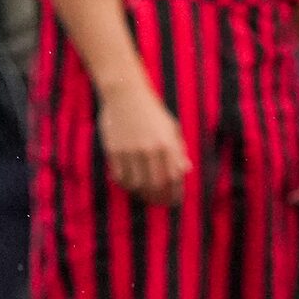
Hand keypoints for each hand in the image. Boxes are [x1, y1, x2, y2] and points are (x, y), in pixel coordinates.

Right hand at [98, 83, 190, 204]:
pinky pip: (120, 175)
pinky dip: (125, 184)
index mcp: (167, 144)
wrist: (125, 95)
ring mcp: (130, 151)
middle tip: (159, 203)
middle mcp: (149, 150)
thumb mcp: (171, 128)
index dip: (175, 193)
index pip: (173, 178)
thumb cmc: (151, 111)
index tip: (174, 201)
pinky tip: (129, 184)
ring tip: (144, 195)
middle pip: (155, 185)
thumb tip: (185, 170)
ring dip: (141, 193)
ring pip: (136, 183)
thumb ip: (178, 150)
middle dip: (158, 198)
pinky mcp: (114, 150)